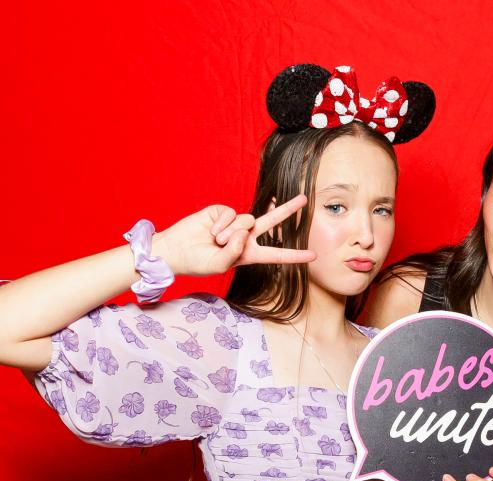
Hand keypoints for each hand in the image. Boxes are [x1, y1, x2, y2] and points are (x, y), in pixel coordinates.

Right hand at [154, 195, 314, 275]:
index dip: (295, 255)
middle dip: (288, 210)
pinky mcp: (223, 212)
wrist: (175, 250)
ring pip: (248, 221)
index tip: (314, 255)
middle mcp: (246, 237)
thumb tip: (244, 232)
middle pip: (272, 222)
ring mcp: (235, 223)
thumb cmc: (198, 262)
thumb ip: (235, 252)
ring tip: (216, 241)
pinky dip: (221, 224)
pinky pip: (231, 215)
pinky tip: (210, 231)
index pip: (277, 254)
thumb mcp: (220, 265)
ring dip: (231, 232)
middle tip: (305, 199)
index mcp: (249, 254)